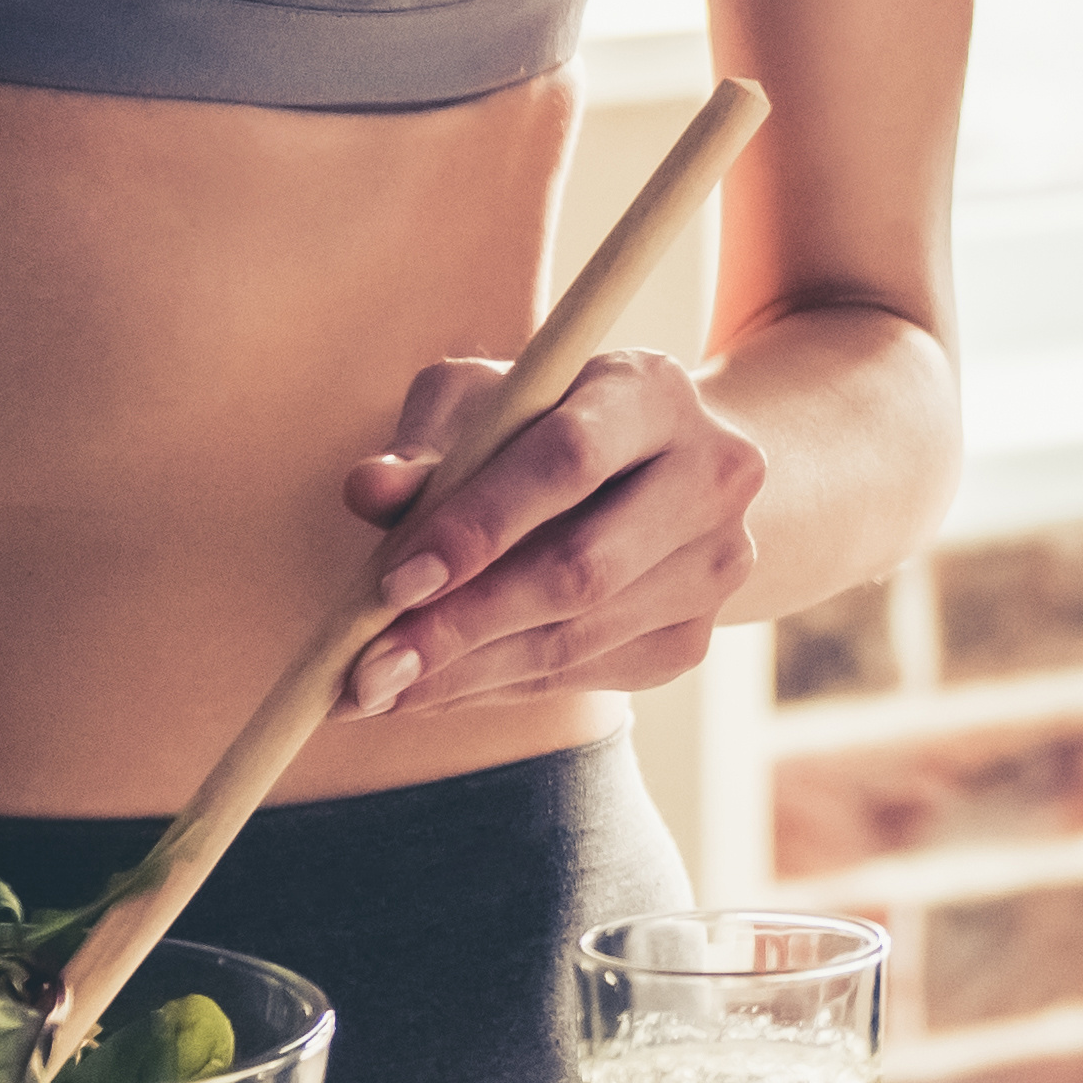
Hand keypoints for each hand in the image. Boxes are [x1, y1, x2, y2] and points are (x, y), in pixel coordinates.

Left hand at [332, 348, 767, 722]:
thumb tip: (368, 491)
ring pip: (580, 638)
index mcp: (653, 392)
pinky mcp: (694, 636)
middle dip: (462, 624)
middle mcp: (712, 476)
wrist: (659, 468)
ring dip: (467, 673)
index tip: (394, 582)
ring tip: (377, 689)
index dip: (480, 524)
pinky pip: (584, 678)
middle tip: (367, 666)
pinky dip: (497, 688)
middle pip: (581, 568)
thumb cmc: (545, 420)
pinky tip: (431, 689)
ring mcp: (715, 564)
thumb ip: (425, 444)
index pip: (570, 459)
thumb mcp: (483, 403)